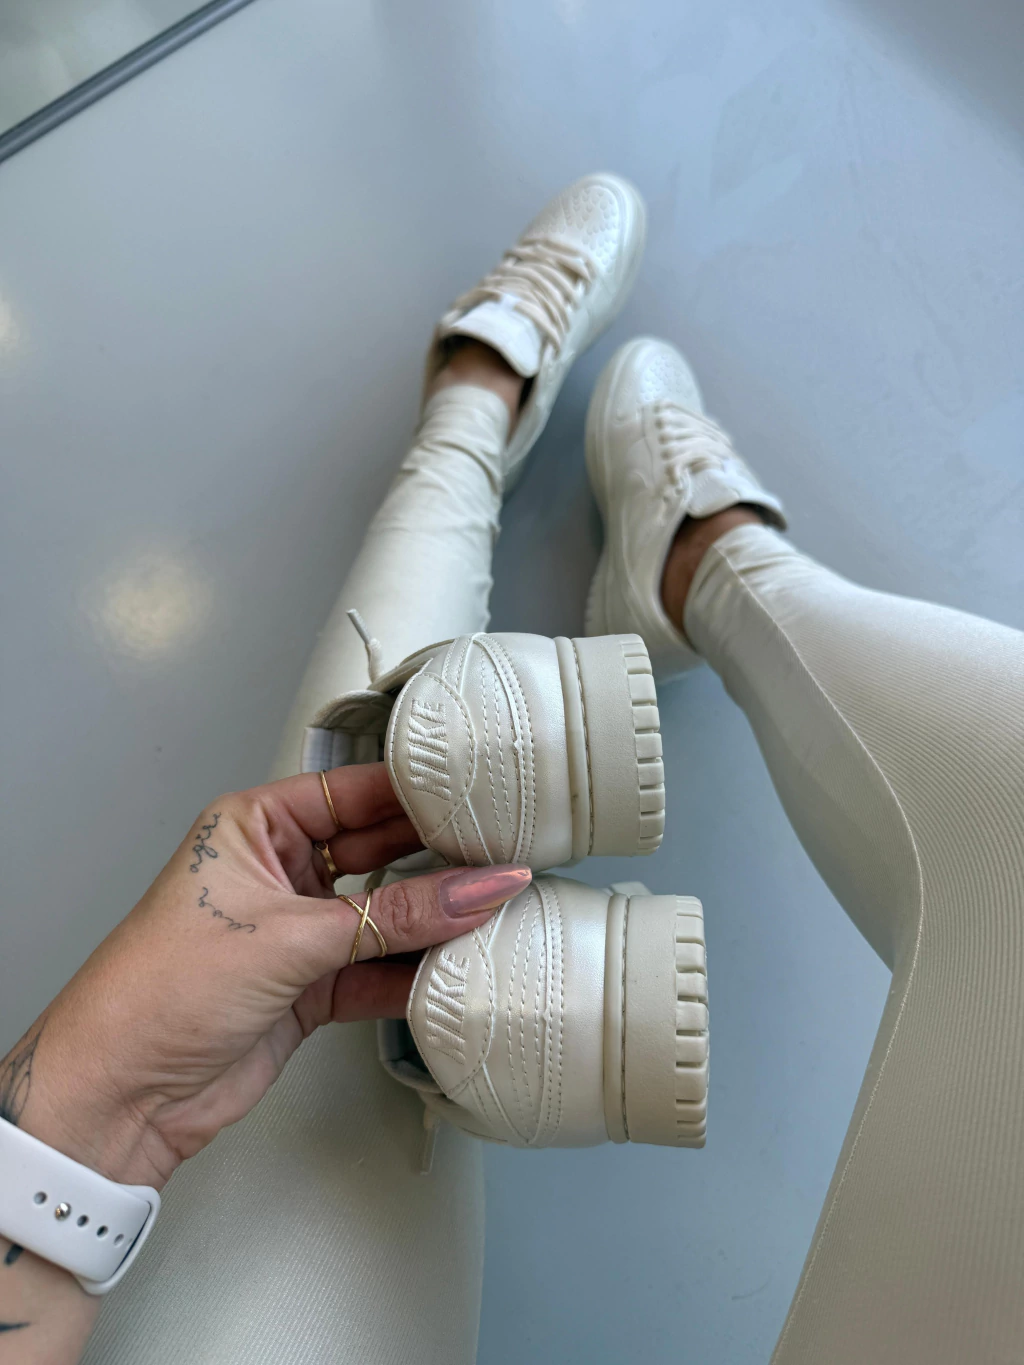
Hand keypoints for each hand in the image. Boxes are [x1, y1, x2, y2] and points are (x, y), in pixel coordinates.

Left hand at [0, 764, 529, 1190]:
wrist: (120, 1095)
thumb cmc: (163, 988)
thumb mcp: (291, 938)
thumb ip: (394, 917)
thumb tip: (479, 888)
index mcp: (254, 826)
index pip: (352, 792)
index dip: (415, 793)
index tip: (481, 794)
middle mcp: (278, 871)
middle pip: (376, 849)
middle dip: (436, 854)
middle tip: (504, 850)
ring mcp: (296, 931)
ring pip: (383, 913)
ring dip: (432, 918)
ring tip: (497, 907)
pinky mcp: (309, 987)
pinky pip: (377, 968)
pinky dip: (415, 973)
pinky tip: (459, 966)